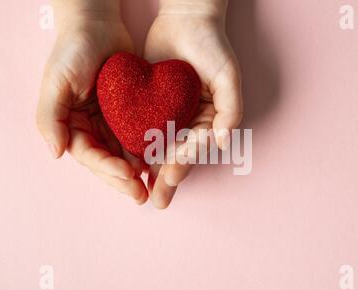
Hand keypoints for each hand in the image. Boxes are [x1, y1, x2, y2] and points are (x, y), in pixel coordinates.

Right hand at [36, 1, 147, 203]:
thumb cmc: (73, 50)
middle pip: (107, 161)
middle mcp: (90, 128)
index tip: (129, 175)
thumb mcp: (56, 82)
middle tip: (142, 195)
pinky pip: (137, 136)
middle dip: (124, 180)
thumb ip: (50, 118)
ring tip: (153, 186)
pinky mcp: (128, 114)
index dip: (107, 169)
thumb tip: (55, 153)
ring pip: (124, 154)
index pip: (89, 155)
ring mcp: (110, 122)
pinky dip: (147, 150)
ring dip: (137, 172)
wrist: (98, 25)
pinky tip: (159, 161)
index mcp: (71, 125)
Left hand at [144, 0, 242, 207]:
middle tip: (157, 201)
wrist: (185, 21)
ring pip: (159, 148)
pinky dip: (136, 148)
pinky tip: (127, 163)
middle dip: (168, 179)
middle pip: (178, 155)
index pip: (197, 147)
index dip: (184, 163)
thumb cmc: (212, 47)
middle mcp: (190, 123)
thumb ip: (230, 110)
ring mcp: (170, 116)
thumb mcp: (228, 76)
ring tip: (140, 192)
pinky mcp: (150, 107)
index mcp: (209, 120)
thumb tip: (223, 141)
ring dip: (150, 172)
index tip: (170, 176)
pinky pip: (143, 130)